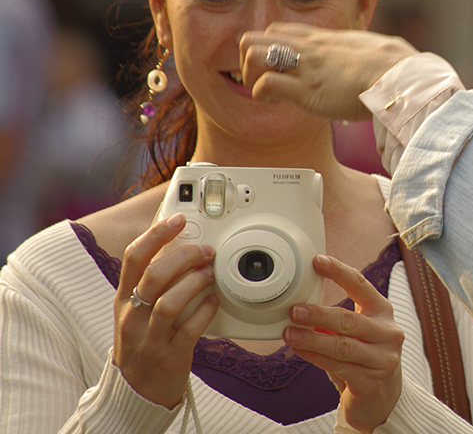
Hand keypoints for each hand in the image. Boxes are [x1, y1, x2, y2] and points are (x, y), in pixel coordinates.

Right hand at [113, 213, 218, 407]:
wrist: (137, 390)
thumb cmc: (142, 339)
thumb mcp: (135, 308)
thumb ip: (151, 279)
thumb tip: (178, 243)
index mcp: (124, 298)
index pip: (134, 258)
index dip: (156, 233)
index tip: (178, 218)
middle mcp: (133, 316)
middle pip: (154, 276)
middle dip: (184, 257)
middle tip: (206, 251)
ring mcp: (150, 337)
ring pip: (170, 302)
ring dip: (195, 282)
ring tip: (210, 274)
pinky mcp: (171, 355)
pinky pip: (190, 329)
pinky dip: (206, 311)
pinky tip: (214, 302)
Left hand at [238, 23, 418, 121]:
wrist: (401, 77)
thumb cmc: (396, 66)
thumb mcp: (374, 48)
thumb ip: (365, 51)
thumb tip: (382, 53)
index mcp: (324, 39)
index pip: (278, 31)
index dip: (270, 49)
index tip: (279, 69)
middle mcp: (309, 49)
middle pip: (256, 38)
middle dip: (251, 61)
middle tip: (264, 80)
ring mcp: (306, 68)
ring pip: (253, 56)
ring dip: (252, 76)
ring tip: (267, 92)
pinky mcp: (307, 91)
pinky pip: (266, 86)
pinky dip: (262, 96)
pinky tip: (275, 104)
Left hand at [284, 255, 403, 433]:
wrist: (383, 398)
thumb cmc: (365, 357)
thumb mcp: (358, 332)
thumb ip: (338, 318)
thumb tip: (303, 304)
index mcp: (383, 311)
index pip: (361, 284)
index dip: (339, 272)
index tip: (317, 261)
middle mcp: (388, 332)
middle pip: (349, 319)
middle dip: (319, 314)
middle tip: (295, 309)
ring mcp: (383, 358)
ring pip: (342, 345)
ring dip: (312, 338)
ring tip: (290, 333)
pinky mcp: (372, 382)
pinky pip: (338, 366)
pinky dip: (315, 357)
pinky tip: (300, 350)